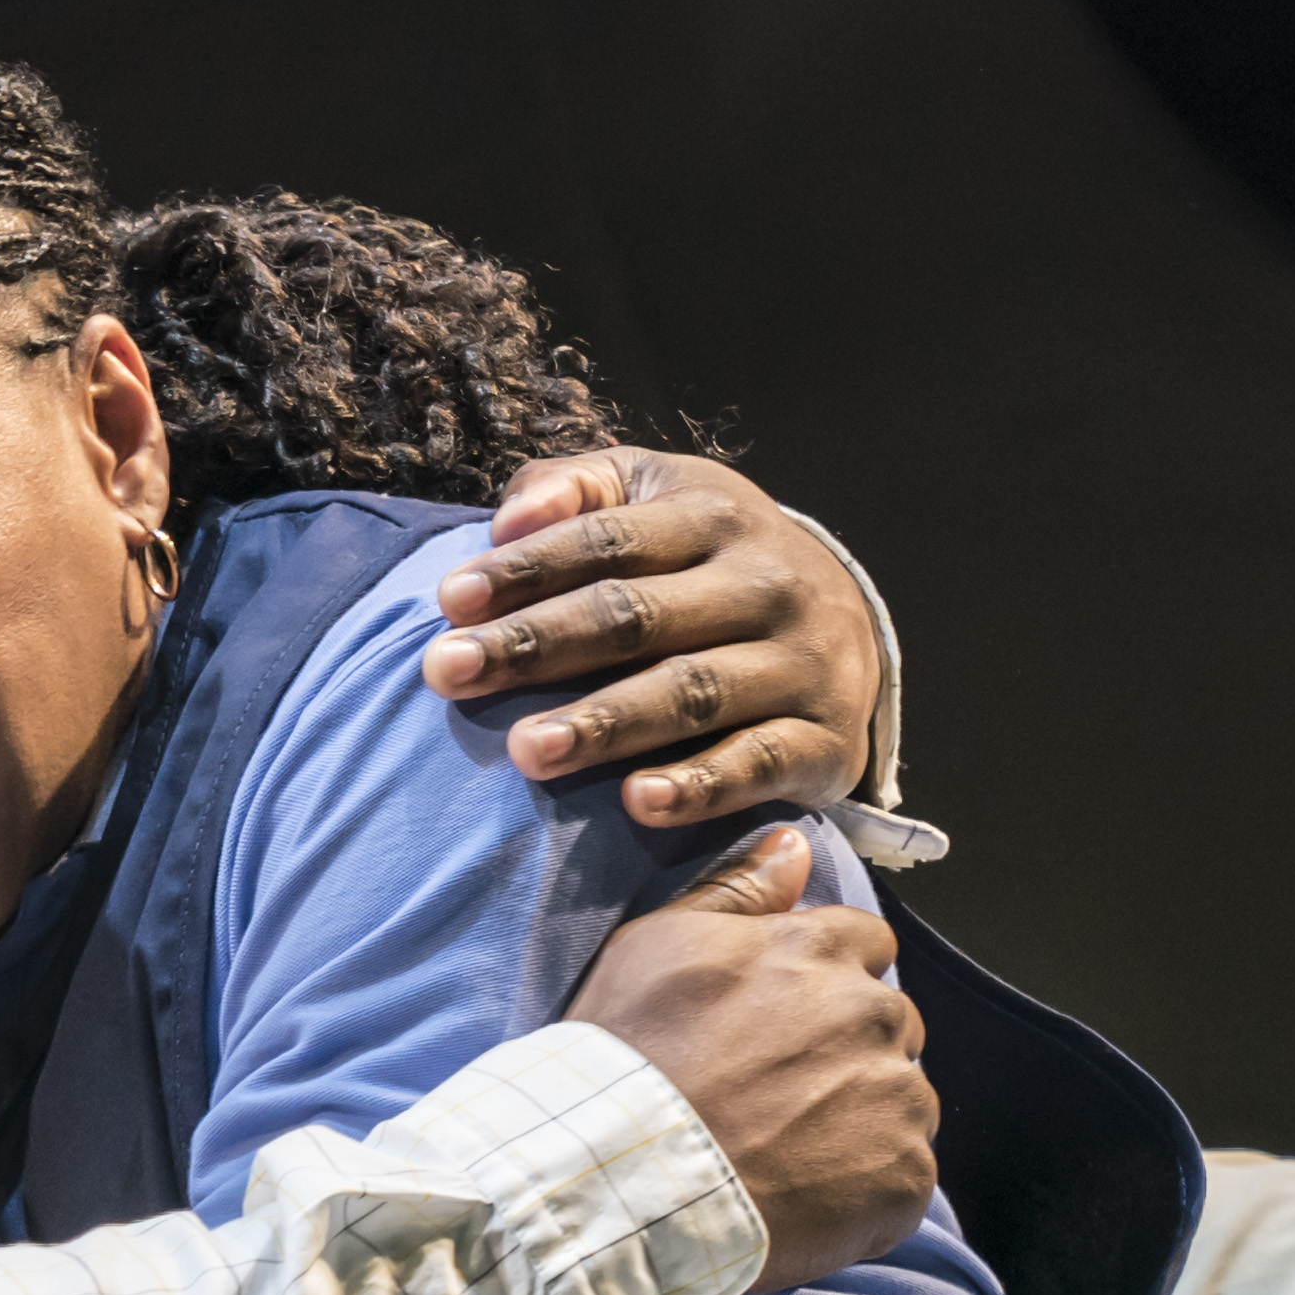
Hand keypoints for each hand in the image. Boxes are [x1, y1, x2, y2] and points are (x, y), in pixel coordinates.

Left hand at [417, 449, 887, 828]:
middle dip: (539, 644)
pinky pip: (759, 765)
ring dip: (606, 722)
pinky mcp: (824, 739)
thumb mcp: (655, 498)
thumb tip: (507, 517)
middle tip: (449, 674)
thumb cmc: (708, 561)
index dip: (526, 569)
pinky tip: (637, 803)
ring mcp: (800, 661)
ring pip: (693, 691)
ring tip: (524, 751)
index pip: (608, 540)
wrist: (846, 624)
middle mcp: (765, 582)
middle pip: (637, 615)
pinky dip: (701, 785)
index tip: (448, 602)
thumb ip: (577, 491)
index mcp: (712, 514)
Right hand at [564, 829, 935, 1294]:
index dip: (828, 982)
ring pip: (902, 1099)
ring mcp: (897, 1097)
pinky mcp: (905, 1175)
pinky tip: (807, 1195)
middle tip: (780, 1094)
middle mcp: (874, 1013)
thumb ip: (736, 891)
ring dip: (862, 1118)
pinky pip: (905, 1174)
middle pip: (890, 1023)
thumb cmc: (627, 1058)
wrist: (625, 1178)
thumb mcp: (655, 945)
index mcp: (820, 951)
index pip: (866, 946)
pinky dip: (867, 1186)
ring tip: (789, 1151)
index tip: (785, 1024)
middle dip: (849, 1049)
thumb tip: (793, 843)